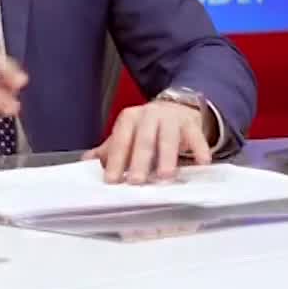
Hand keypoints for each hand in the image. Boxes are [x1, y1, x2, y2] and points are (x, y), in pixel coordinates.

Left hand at [85, 100, 213, 184]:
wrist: (176, 107)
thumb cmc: (147, 128)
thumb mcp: (128, 135)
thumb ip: (110, 150)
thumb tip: (86, 163)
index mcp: (129, 118)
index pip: (121, 141)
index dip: (116, 161)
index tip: (112, 180)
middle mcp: (149, 115)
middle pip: (143, 140)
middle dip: (139, 161)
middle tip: (136, 182)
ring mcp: (172, 119)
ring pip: (168, 138)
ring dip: (167, 157)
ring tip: (165, 176)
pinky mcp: (191, 124)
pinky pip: (196, 136)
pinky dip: (199, 149)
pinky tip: (201, 163)